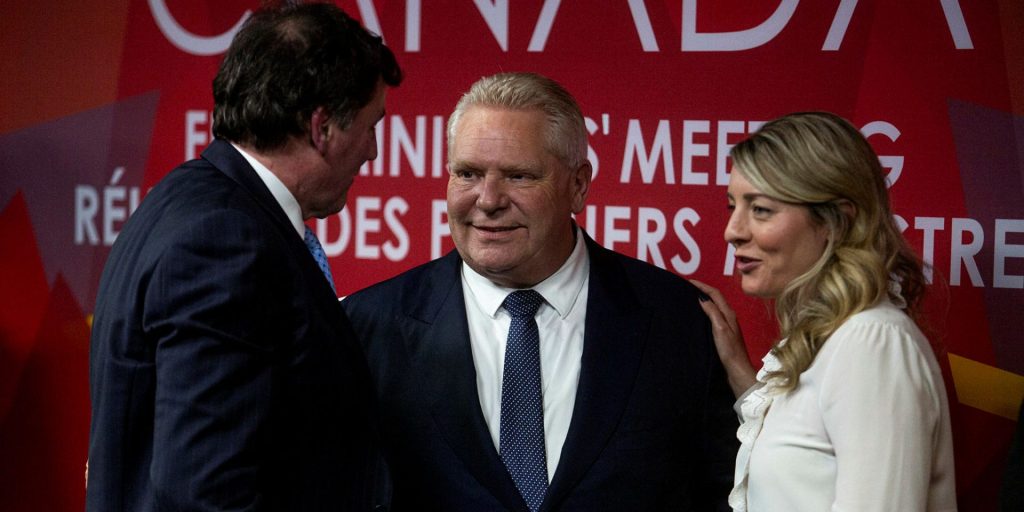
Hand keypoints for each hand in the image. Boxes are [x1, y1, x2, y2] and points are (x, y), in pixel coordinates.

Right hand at [691, 280, 756, 397]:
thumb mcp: (720, 328)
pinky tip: (698, 315)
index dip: (702, 286)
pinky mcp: (723, 333)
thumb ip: (713, 311)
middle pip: (715, 298)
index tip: (689, 281)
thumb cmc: (729, 350)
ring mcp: (727, 325)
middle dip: (702, 290)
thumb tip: (702, 298)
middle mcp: (729, 317)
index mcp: (728, 313)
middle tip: (687, 287)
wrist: (737, 369)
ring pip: (714, 306)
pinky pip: (713, 316)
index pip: (715, 293)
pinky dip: (704, 310)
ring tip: (690, 298)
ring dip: (703, 299)